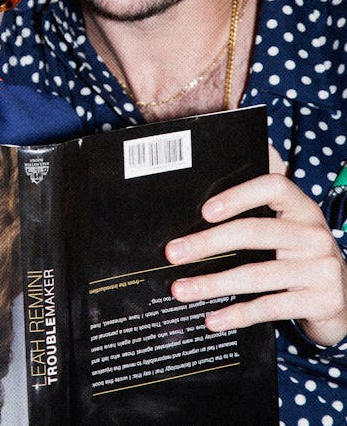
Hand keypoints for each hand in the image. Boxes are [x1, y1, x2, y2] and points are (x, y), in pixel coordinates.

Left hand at [165, 173, 346, 346]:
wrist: (343, 298)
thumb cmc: (299, 256)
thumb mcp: (288, 228)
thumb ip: (257, 212)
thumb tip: (200, 207)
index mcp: (302, 208)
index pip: (273, 187)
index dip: (238, 196)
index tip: (204, 211)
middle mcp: (314, 234)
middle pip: (253, 232)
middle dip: (207, 244)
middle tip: (173, 253)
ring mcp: (321, 269)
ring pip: (256, 275)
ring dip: (212, 283)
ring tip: (181, 290)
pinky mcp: (322, 301)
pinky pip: (268, 307)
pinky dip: (236, 314)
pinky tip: (212, 318)